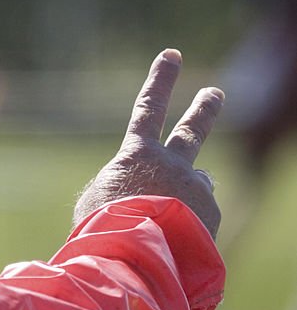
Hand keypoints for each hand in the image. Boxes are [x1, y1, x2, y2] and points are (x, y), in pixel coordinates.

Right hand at [73, 49, 224, 238]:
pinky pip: (198, 222)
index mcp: (136, 156)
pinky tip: (171, 246)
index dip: (160, 81)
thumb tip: (142, 195)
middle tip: (214, 93)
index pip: (148, 110)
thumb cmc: (101, 229)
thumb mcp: (95, 204)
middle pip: (191, 130)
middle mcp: (171, 164)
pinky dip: (186, 231)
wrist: (133, 253)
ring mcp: (193, 188)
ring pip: (198, 185)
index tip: (171, 55)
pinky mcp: (209, 215)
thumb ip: (117, 189)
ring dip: (191, 194)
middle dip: (203, 109)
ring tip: (176, 216)